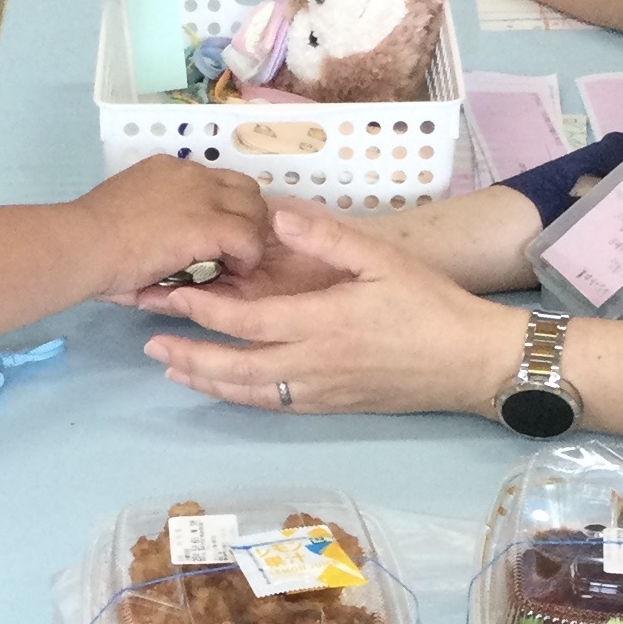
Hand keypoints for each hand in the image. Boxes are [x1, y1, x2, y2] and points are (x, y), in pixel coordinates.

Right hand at [74, 154, 270, 296]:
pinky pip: (249, 240)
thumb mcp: (124, 220)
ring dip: (249, 239)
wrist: (82, 245)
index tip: (214, 238)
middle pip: (245, 189)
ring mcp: (203, 196)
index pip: (217, 180)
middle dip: (246, 220)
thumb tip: (160, 255)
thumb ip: (148, 226)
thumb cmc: (89, 241)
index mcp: (168, 170)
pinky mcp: (210, 224)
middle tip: (232, 252)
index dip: (224, 209)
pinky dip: (246, 259)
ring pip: (254, 211)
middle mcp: (191, 175)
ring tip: (232, 265)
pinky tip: (229, 274)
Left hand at [140, 204, 528, 416]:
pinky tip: (224, 388)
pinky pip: (275, 405)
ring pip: (251, 394)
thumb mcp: (384, 259)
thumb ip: (328, 237)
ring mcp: (322, 391)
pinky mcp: (332, 406)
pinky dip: (240, 398)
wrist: (471, 363)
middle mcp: (315, 365)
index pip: (249, 323)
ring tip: (172, 371)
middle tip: (151, 348)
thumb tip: (277, 217)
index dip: (205, 314)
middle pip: (236, 369)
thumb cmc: (431, 304)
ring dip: (208, 383)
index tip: (174, 300)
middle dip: (190, 359)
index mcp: (324, 324)